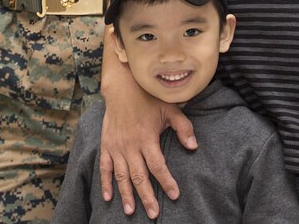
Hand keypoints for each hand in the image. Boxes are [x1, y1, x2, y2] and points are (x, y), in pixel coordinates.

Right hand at [99, 81, 194, 218]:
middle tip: (154, 214)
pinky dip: (105, 183)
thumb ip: (183, 128)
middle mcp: (130, 145)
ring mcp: (116, 146)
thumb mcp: (170, 109)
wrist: (121, 86)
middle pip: (139, 176)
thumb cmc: (148, 98)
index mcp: (146, 138)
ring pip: (121, 176)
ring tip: (131, 212)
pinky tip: (108, 197)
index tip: (174, 195)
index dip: (166, 182)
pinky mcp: (106, 145)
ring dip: (126, 195)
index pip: (157, 166)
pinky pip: (105, 167)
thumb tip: (194, 147)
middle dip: (147, 197)